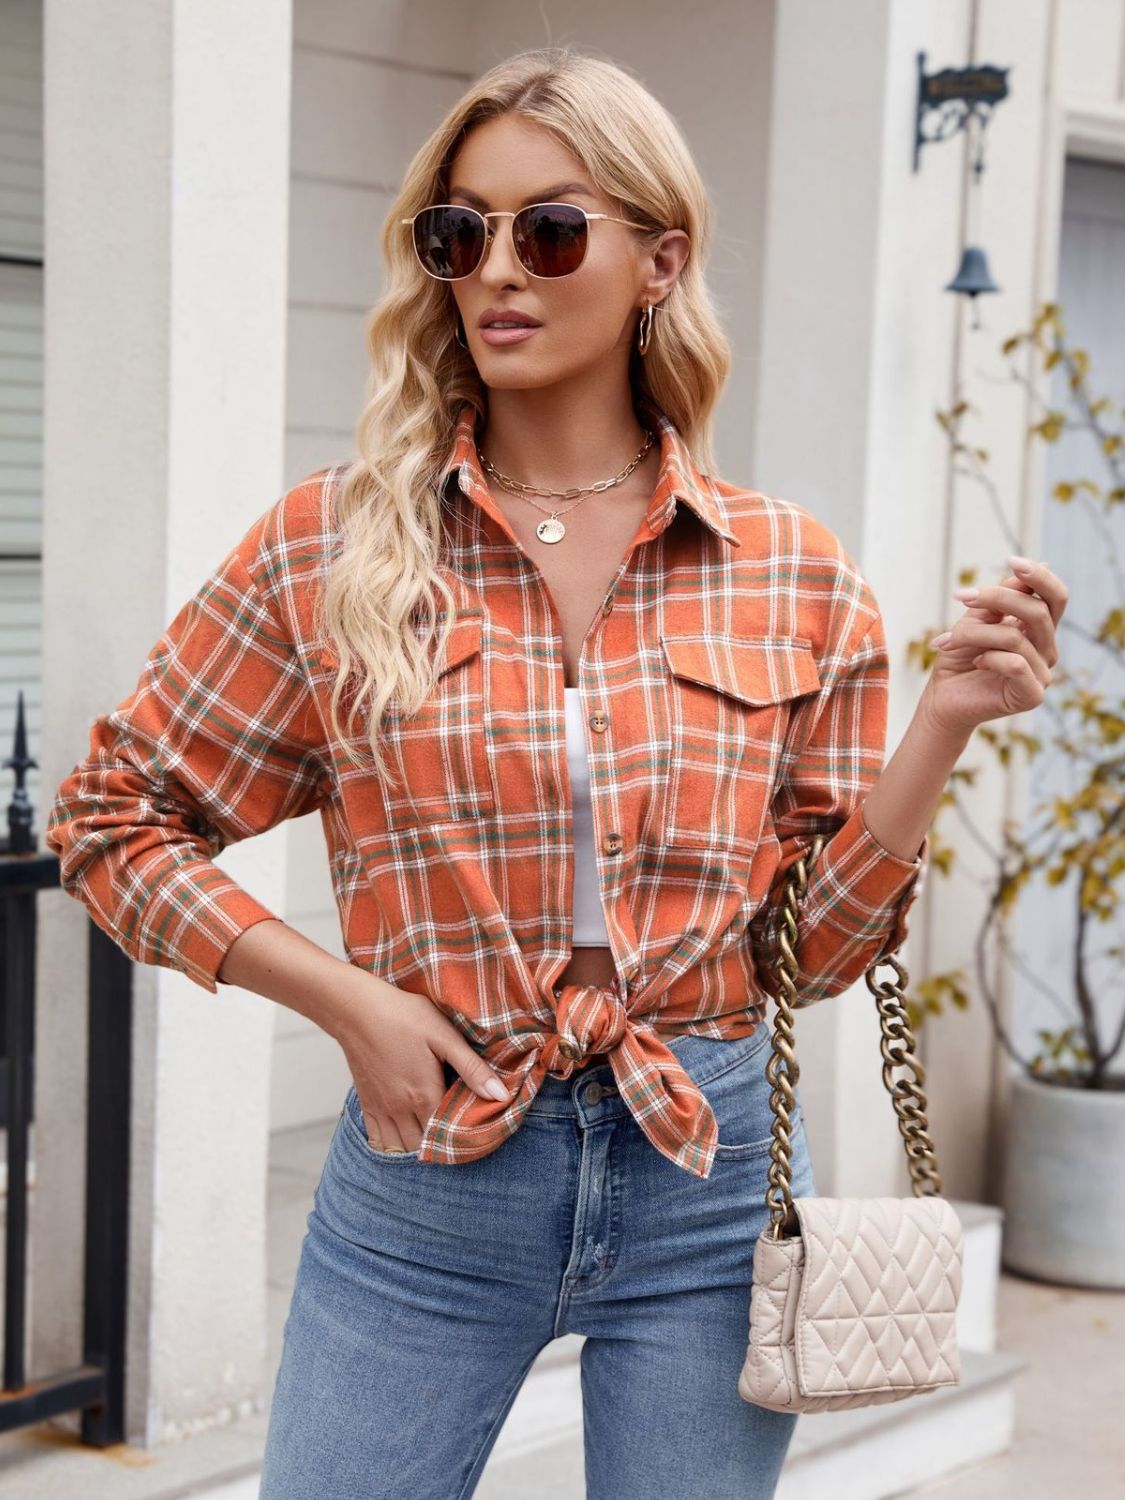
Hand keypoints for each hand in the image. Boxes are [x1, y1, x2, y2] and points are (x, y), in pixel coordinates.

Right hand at [332, 977, 510, 1152]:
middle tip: (456, 1129)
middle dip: (442, 1143)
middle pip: (426, 1146)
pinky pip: (379, 1141)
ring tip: (433, 1132)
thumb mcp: (444, 1036)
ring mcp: (382, 1109)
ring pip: (401, 1149)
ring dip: (418, 1146)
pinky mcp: (367, 1104)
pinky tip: (405, 1133)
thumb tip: (501, 1096)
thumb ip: (472, 1069)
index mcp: (424, 1095)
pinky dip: (392, 1145)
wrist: (357, 1009)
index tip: (475, 1127)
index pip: (448, 1134)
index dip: (464, 1134)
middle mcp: (401, 1110)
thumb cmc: (403, 1016)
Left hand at [919, 554, 1066, 737]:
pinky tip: (975, 662)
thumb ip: (1004, 597)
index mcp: (1038, 629)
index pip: (1055, 597)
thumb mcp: (977, 619)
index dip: (1040, 577)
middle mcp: (1046, 649)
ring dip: (974, 633)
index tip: (1011, 560)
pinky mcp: (1032, 695)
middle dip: (996, 598)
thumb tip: (1043, 564)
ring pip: (1016, 637)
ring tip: (948, 639)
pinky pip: (1015, 664)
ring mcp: (1042, 674)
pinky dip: (989, 658)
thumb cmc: (959, 657)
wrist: (942, 699)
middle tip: (961, 596)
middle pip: (1037, 611)